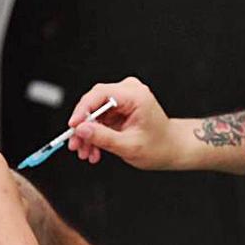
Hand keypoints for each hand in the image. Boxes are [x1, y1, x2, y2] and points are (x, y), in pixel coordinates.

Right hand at [66, 77, 180, 169]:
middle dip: (83, 126)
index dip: (83, 110)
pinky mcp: (119, 108)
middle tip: (75, 144)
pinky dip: (95, 134)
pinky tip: (94, 150)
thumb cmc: (159, 146)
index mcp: (136, 95)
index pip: (101, 94)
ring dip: (88, 134)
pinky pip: (100, 119)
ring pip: (94, 113)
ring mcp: (124, 99)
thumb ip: (104, 137)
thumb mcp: (129, 146)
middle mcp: (130, 92)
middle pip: (94, 102)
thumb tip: (81, 130)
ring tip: (86, 152)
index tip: (73, 127)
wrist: (171, 148)